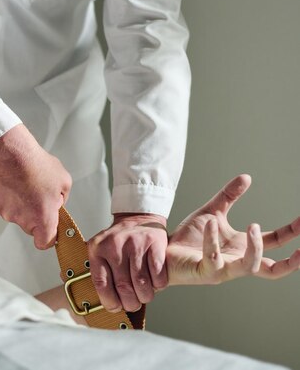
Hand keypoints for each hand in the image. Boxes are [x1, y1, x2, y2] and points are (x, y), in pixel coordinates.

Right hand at [0, 124, 71, 248]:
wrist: (12, 155)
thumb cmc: (36, 166)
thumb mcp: (64, 181)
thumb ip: (63, 199)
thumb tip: (58, 204)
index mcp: (43, 218)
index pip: (45, 243)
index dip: (49, 237)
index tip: (51, 231)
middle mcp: (24, 220)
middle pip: (32, 228)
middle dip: (37, 216)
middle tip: (40, 198)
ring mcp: (9, 213)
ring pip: (20, 216)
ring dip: (24, 206)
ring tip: (27, 186)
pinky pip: (8, 207)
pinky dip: (12, 199)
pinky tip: (17, 185)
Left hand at [86, 213, 167, 311]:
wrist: (138, 218)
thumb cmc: (118, 241)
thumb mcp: (99, 250)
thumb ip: (96, 270)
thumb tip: (88, 292)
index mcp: (97, 249)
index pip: (101, 282)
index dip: (109, 300)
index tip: (114, 307)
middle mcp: (115, 245)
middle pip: (123, 286)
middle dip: (130, 303)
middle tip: (132, 305)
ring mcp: (135, 243)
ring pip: (142, 283)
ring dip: (145, 296)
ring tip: (144, 296)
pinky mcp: (154, 243)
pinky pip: (158, 274)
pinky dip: (158, 285)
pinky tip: (154, 283)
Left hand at [167, 174, 299, 285]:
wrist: (161, 251)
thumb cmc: (188, 238)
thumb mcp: (211, 212)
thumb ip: (229, 197)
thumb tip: (247, 177)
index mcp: (241, 248)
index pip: (273, 242)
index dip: (291, 233)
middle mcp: (236, 262)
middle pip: (272, 269)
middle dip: (291, 262)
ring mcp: (222, 269)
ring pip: (249, 267)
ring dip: (255, 247)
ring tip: (252, 224)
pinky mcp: (204, 272)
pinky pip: (213, 258)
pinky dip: (212, 240)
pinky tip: (211, 224)